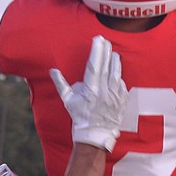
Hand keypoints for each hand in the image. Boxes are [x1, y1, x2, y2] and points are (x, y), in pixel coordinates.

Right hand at [50, 35, 127, 151]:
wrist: (95, 135)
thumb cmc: (79, 117)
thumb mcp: (68, 101)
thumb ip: (61, 84)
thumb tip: (52, 70)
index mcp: (91, 89)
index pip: (95, 64)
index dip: (97, 50)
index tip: (98, 39)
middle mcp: (104, 90)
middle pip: (107, 65)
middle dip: (106, 51)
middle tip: (105, 41)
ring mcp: (115, 95)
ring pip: (117, 72)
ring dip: (115, 61)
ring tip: (113, 53)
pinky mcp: (122, 100)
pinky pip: (122, 84)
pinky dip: (118, 77)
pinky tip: (116, 73)